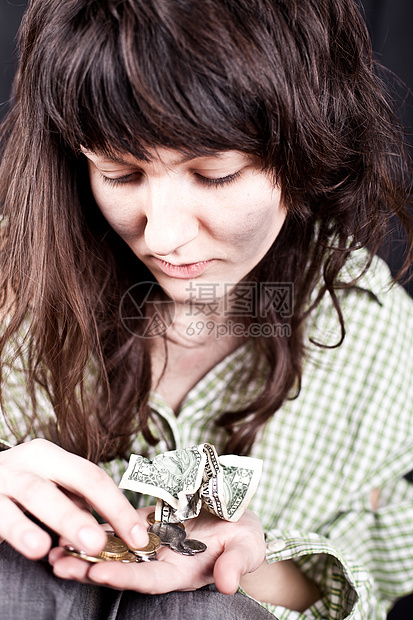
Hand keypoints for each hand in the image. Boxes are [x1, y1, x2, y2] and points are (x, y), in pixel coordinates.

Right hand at [0, 439, 147, 558]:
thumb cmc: (20, 487)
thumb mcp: (49, 486)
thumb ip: (74, 503)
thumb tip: (109, 532)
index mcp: (52, 456)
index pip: (93, 477)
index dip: (118, 507)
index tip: (138, 538)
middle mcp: (29, 460)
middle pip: (68, 482)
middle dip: (84, 515)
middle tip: (100, 544)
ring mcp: (4, 479)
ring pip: (35, 494)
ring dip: (52, 520)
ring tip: (61, 545)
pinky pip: (3, 515)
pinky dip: (19, 531)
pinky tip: (35, 547)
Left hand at [49, 506, 265, 594]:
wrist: (239, 520)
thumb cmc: (245, 537)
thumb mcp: (247, 548)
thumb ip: (237, 564)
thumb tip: (229, 584)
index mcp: (181, 572)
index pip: (148, 580)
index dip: (124, 578)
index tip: (97, 574)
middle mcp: (160, 561)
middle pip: (121, 569)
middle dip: (89, 569)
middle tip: (56, 564)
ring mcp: (151, 543)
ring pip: (114, 550)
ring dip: (84, 550)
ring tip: (52, 549)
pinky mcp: (146, 525)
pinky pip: (118, 527)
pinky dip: (96, 527)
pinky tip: (72, 523)